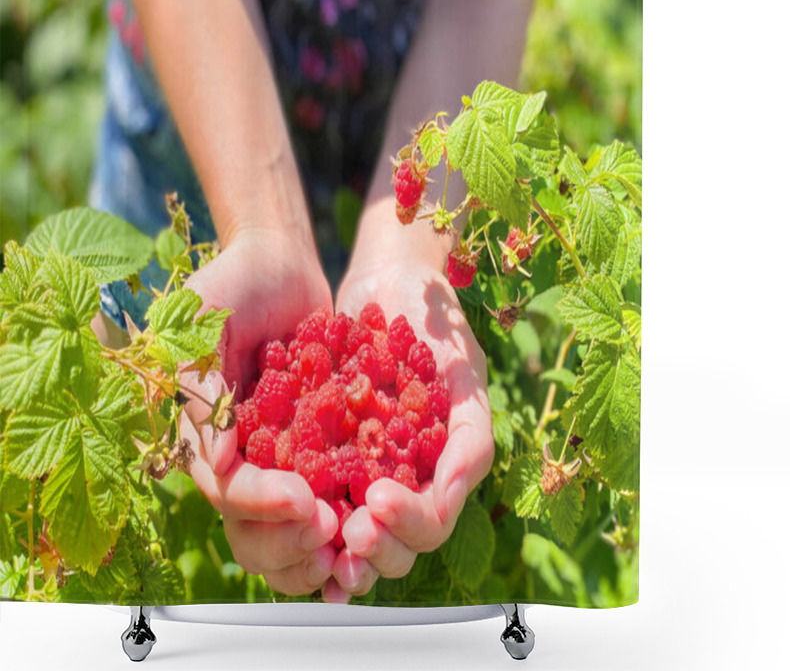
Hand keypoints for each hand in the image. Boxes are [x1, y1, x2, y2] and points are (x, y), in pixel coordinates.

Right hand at [179, 228, 339, 594]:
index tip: (302, 501)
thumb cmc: (233, 282)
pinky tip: (379, 506)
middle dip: (289, 536)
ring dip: (320, 535)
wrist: (280, 259)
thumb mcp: (202, 323)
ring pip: (292, 515)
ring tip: (356, 532)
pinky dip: (350, 497)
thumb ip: (202, 384)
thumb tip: (217, 460)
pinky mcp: (315, 433)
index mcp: (204, 433)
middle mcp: (240, 450)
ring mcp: (278, 445)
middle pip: (254, 521)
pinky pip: (331, 476)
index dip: (260, 503)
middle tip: (331, 529)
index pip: (226, 487)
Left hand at [327, 250, 494, 601]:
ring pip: (349, 534)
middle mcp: (400, 478)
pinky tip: (281, 517)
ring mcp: (360, 466)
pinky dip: (297, 515)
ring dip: (333, 548)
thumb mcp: (463, 374)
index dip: (407, 527)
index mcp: (438, 469)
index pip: (430, 524)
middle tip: (348, 532)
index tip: (377, 503)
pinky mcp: (319, 446)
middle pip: (391, 544)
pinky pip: (309, 491)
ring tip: (315, 537)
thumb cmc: (434, 323)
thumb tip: (456, 493)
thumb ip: (470, 436)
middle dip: (373, 549)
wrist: (388, 278)